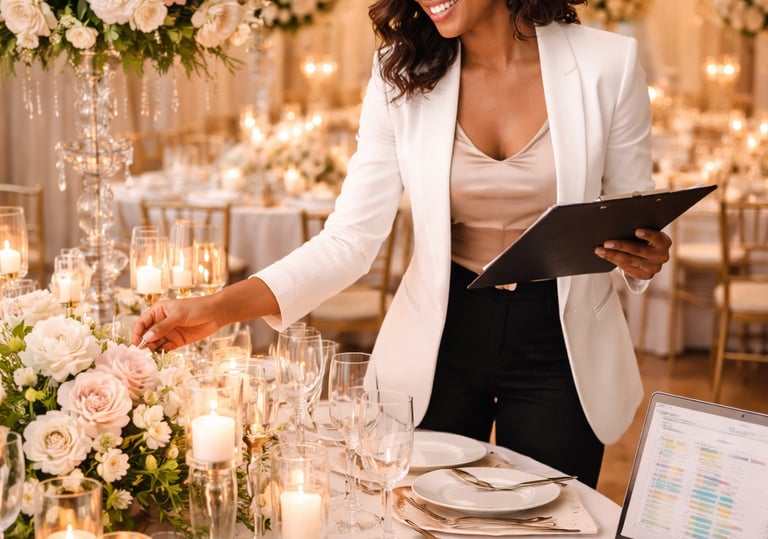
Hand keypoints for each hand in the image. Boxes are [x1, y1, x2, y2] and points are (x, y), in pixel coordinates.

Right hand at [131, 277, 279, 351]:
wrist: (217, 313)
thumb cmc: (197, 308)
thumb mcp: (179, 315)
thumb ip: (163, 327)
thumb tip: (146, 338)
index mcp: (158, 311)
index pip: (142, 323)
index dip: (137, 333)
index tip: (135, 344)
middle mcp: (161, 322)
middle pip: (147, 335)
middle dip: (143, 344)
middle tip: (141, 355)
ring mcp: (169, 332)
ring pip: (155, 343)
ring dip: (152, 351)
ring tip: (149, 359)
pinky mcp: (177, 341)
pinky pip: (165, 348)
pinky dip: (162, 353)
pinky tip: (159, 358)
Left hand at [594, 228, 671, 279]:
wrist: (650, 255)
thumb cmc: (644, 239)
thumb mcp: (645, 233)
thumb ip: (637, 229)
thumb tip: (618, 224)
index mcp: (664, 242)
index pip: (657, 238)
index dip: (647, 234)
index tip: (636, 231)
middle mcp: (662, 256)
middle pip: (639, 251)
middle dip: (621, 246)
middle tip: (606, 243)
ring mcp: (654, 268)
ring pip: (630, 261)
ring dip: (612, 255)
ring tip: (599, 250)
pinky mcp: (646, 276)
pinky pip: (627, 268)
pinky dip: (614, 261)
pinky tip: (604, 256)